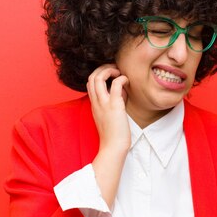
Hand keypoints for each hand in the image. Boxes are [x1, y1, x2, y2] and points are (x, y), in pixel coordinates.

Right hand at [86, 64, 129, 207]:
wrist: (114, 148)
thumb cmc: (115, 134)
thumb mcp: (111, 114)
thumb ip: (115, 100)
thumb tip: (122, 89)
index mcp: (94, 105)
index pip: (90, 83)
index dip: (99, 74)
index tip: (111, 74)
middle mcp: (96, 103)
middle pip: (91, 77)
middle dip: (102, 68)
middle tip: (114, 69)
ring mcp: (103, 104)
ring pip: (98, 78)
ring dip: (108, 70)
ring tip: (118, 71)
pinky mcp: (114, 106)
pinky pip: (115, 85)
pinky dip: (121, 78)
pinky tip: (127, 80)